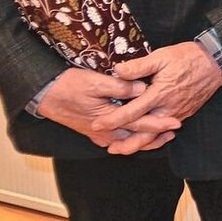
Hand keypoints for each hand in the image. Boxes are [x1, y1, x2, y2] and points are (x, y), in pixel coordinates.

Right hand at [36, 68, 177, 151]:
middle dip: (156, 135)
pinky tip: (138, 133)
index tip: (176, 121)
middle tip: (175, 129)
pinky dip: (131, 137)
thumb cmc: (70, 86)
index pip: (140, 125)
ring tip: (163, 134)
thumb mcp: (95, 82)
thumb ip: (120, 87)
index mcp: (109, 119)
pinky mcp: (95, 131)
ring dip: (145, 138)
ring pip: (127, 140)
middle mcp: (105, 131)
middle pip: (136, 137)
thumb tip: (143, 89)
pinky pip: (118, 138)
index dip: (160, 123)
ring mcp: (100, 133)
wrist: (45, 95)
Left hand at [94, 41, 221, 139]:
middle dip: (127, 143)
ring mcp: (178, 113)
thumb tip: (117, 71)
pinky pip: (166, 130)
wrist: (217, 62)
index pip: (132, 111)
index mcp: (160, 94)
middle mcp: (168, 108)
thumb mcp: (162, 56)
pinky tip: (147, 138)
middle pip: (145, 133)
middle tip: (110, 148)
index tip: (97, 123)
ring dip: (140, 144)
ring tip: (126, 148)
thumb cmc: (188, 57)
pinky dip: (155, 137)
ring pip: (156, 135)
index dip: (113, 119)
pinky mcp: (185, 113)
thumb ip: (139, 66)